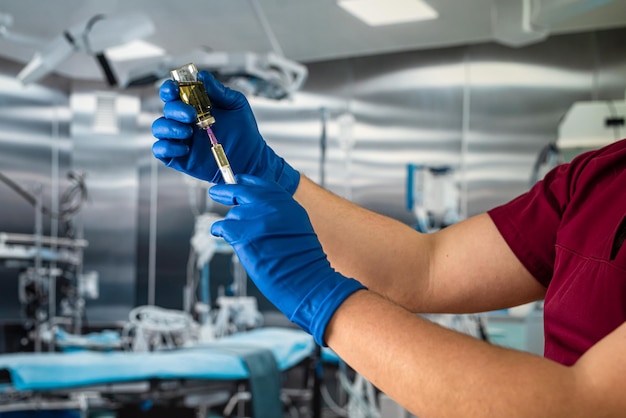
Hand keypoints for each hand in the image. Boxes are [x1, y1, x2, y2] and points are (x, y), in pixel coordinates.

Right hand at [151, 72, 299, 193]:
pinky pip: (161, 150)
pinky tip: (185, 148)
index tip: (174, 88)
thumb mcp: (236, 105)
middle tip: (191, 115)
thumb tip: (202, 75)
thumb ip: (219, 90)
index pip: (174, 93)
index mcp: (195, 105)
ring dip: (169, 127)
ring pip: (159, 128)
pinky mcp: (180, 157)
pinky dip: (168, 147)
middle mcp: (185, 120)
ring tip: (189, 131)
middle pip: (167, 109)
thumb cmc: (244, 131)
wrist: (250, 157)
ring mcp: (181, 138)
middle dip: (175, 109)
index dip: (169, 88)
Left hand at [209, 175, 365, 344]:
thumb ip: (277, 212)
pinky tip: (220, 235)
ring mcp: (257, 218)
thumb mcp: (296, 226)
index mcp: (286, 203)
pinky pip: (222, 227)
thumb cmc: (302, 262)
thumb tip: (255, 208)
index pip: (261, 184)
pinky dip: (219, 231)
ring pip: (232, 215)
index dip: (246, 183)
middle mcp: (272, 206)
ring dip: (231, 225)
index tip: (237, 181)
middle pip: (241, 191)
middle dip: (227, 191)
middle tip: (216, 192)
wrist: (308, 280)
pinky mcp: (244, 234)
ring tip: (237, 237)